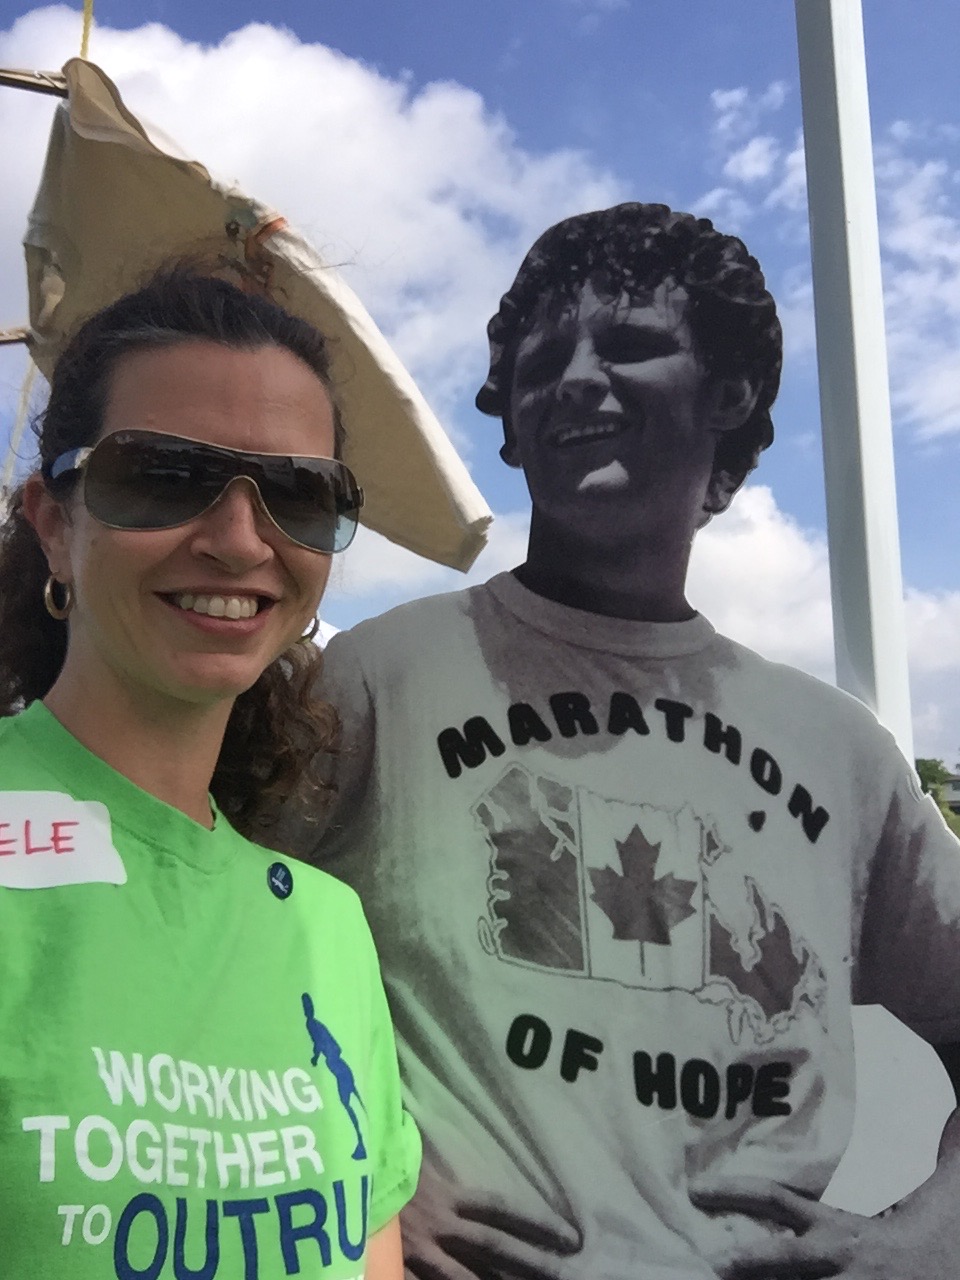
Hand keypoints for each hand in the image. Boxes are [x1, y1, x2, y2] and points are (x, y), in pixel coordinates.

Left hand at [689, 1176, 948, 1279]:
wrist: (933, 1261)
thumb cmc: (872, 1245)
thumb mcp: (837, 1228)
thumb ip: (796, 1227)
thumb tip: (739, 1221)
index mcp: (827, 1227)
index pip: (774, 1197)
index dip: (733, 1190)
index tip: (695, 1189)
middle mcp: (835, 1255)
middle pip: (782, 1255)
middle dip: (749, 1261)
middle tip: (713, 1263)